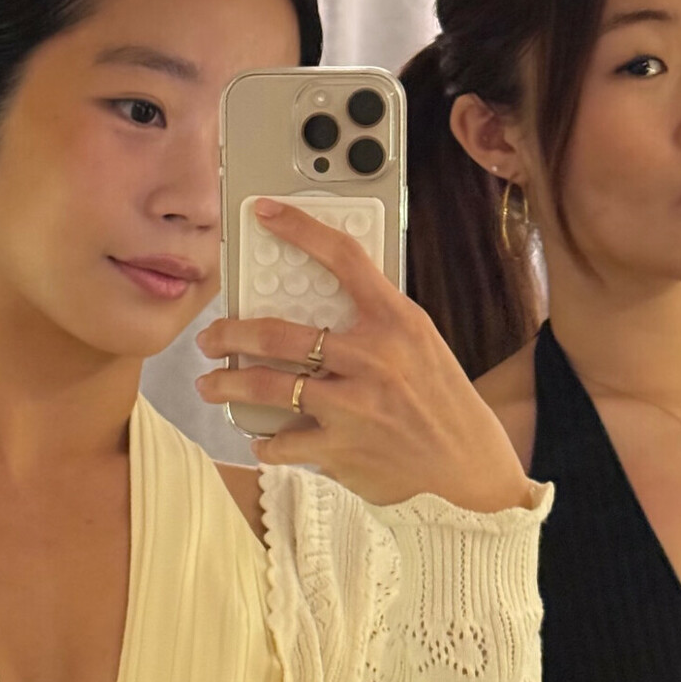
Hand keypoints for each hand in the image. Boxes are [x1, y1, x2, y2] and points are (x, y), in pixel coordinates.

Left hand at [195, 199, 533, 511]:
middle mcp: (373, 360)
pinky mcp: (342, 451)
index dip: (300, 228)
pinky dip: (265, 442)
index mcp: (397, 322)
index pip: (344, 258)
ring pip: (268, 389)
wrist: (469, 469)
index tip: (265, 212)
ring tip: (211, 385)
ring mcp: (354, 408)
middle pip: (280, 335)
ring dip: (227, 386)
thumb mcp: (420, 345)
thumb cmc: (442, 401)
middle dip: (231, 333)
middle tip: (211, 336)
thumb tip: (316, 304)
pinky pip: (282, 443)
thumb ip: (375, 323)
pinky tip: (260, 439)